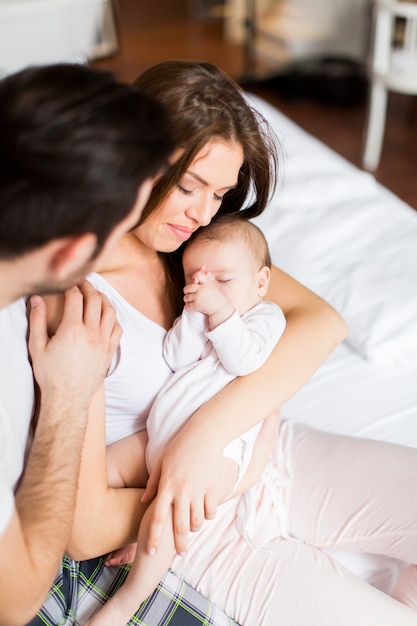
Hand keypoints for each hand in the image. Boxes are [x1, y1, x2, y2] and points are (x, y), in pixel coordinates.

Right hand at [28, 281, 121, 419]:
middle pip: (95, 300)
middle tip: (83, 284)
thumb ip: (37, 321)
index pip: (76, 298)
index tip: (68, 284)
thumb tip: (36, 299)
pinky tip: (107, 316)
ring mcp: (103, 342)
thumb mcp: (37, 347)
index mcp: (72, 330)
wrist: (68, 398)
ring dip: (104, 299)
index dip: (72, 287)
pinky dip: (114, 318)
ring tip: (96, 295)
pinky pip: (118, 328)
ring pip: (110, 312)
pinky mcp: (110, 352)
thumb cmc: (50, 375)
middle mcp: (91, 333)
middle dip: (89, 288)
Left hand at [141, 422, 223, 554]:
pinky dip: (208, 516)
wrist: (205, 434)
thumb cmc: (180, 446)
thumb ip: (153, 484)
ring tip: (192, 529)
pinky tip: (204, 514)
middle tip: (179, 554)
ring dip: (194, 529)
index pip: (158, 518)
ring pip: (198, 522)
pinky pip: (211, 511)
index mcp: (167, 486)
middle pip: (180, 527)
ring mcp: (199, 490)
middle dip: (180, 544)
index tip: (151, 553)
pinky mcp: (212, 488)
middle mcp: (182, 491)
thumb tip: (143, 501)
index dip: (154, 538)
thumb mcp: (162, 463)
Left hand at [183, 267, 233, 327]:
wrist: (222, 310)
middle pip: (188, 287)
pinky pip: (187, 305)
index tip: (196, 282)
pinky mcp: (196, 305)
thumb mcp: (214, 287)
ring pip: (186, 297)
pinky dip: (188, 307)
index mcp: (207, 283)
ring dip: (187, 300)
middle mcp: (202, 289)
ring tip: (191, 301)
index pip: (198, 275)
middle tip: (189, 294)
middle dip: (187, 292)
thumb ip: (208, 279)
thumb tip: (204, 269)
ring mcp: (199, 297)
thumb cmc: (218, 298)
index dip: (195, 278)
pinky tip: (190, 307)